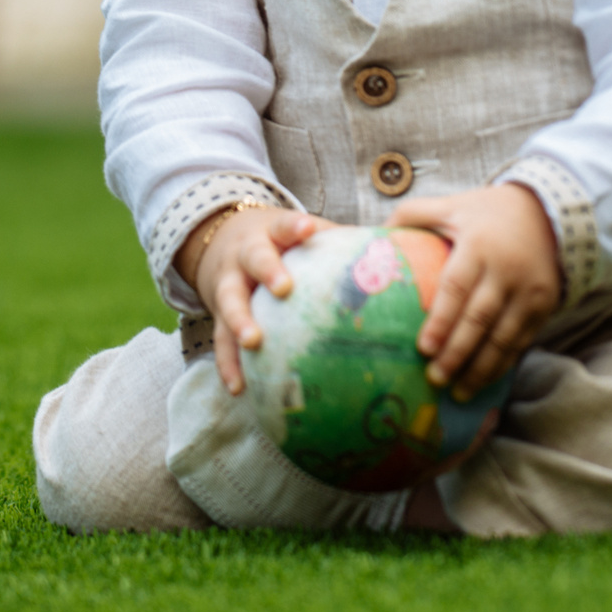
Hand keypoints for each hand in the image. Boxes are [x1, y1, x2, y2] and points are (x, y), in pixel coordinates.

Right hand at [177, 204, 326, 394]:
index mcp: (273, 233)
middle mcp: (246, 255)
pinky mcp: (218, 313)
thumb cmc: (281, 242)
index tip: (308, 229)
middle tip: (283, 289)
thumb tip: (393, 255)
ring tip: (254, 342)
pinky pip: (221, 339)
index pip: (285, 225)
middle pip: (254, 258)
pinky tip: (239, 387)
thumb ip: (338, 244)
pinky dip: (229, 363)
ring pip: (229, 300)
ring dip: (240, 321)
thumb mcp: (301, 233)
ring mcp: (229, 284)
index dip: (295, 227)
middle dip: (268, 271)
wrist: (224, 240)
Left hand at [389, 182, 561, 399]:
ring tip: (457, 392)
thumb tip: (372, 235)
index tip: (424, 348)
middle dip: (456, 353)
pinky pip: (521, 341)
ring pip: (502, 337)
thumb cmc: (486, 213)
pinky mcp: (544, 305)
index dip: (441, 320)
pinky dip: (502, 364)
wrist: (547, 213)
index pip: (457, 287)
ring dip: (479, 368)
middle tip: (434, 378)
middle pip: (479, 319)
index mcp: (478, 244)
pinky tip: (483, 380)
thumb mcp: (451, 205)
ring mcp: (529, 290)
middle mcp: (506, 269)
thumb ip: (413, 214)